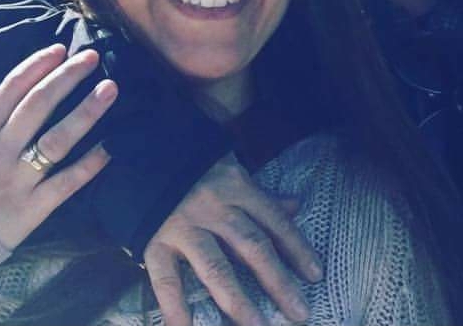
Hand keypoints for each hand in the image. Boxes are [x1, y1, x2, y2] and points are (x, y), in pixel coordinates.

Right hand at [0, 44, 116, 248]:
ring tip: (110, 89)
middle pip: (38, 106)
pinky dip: (89, 165)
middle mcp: (0, 153)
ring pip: (56, 139)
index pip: (10, 91)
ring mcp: (17, 181)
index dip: (36, 66)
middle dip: (66, 78)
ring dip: (86, 112)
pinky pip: (64, 184)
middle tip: (92, 56)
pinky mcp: (30, 210)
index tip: (60, 49)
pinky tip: (111, 146)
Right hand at [143, 154, 322, 325]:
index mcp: (237, 188)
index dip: (297, 248)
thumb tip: (296, 206)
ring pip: (216, 268)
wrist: (146, 153)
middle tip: (300, 312)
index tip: (315, 275)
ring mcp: (184, 227)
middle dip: (278, 282)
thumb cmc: (198, 169)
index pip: (274, 221)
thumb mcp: (234, 173)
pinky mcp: (154, 242)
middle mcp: (214, 208)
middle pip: (252, 247)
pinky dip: (176, 308)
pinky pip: (167, 280)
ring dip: (239, 301)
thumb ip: (262, 195)